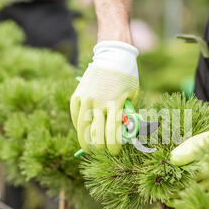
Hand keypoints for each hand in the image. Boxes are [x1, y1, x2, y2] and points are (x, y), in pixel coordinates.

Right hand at [70, 41, 139, 155]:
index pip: (113, 132)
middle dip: (101, 147)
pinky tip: (82, 132)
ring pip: (82, 127)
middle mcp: (99, 102)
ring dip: (85, 141)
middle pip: (96, 133)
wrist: (113, 56)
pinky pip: (75, 115)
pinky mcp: (77, 95)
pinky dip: (78, 125)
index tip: (115, 152)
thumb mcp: (133, 95)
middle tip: (103, 151)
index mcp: (115, 103)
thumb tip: (123, 134)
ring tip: (89, 148)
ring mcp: (86, 98)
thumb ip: (127, 114)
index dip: (114, 146)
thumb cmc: (127, 78)